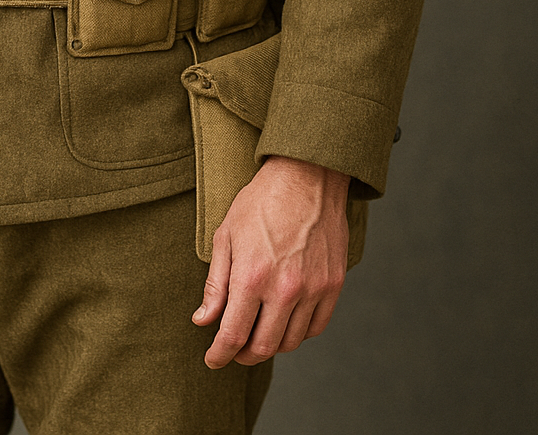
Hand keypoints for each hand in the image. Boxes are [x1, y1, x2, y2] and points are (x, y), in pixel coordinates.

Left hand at [192, 156, 349, 366]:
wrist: (307, 176)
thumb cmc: (261, 202)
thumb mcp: (226, 235)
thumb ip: (215, 284)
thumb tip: (203, 321)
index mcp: (252, 277)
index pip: (233, 335)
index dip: (219, 355)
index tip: (212, 360)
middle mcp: (284, 289)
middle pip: (262, 347)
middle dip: (242, 355)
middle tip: (233, 348)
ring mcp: (313, 289)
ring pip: (290, 342)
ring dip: (270, 345)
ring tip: (258, 332)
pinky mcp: (333, 285)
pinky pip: (315, 328)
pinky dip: (298, 333)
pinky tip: (285, 321)